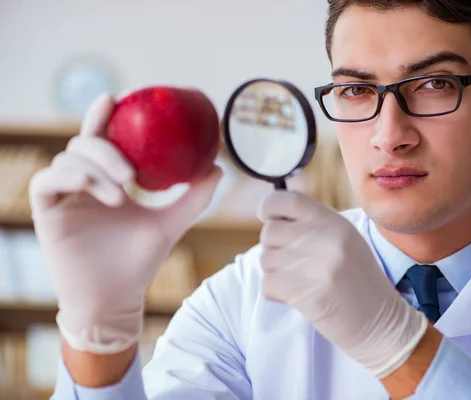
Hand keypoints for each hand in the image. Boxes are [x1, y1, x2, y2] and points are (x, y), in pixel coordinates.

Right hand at [29, 94, 221, 353]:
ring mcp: (63, 198)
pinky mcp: (46, 214)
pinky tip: (99, 194)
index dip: (104, 115)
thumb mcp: (171, 223)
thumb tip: (218, 167)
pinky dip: (72, 179)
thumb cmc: (140, 262)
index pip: (101, 138)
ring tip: (122, 196)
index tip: (119, 98)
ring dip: (96, 170)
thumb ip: (194, 196)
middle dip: (106, 149)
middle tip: (132, 174)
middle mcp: (82, 184)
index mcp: (106, 180)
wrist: (117, 299)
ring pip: (67, 161)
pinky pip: (47, 182)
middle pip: (83, 144)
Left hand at [258, 191, 427, 377]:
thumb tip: (272, 218)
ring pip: (266, 259)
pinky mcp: (306, 292)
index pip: (289, 199)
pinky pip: (268, 284)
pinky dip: (276, 294)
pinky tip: (299, 297)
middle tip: (294, 265)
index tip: (265, 217)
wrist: (382, 323)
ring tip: (303, 282)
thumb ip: (314, 225)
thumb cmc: (359, 282)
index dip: (269, 206)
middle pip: (270, 232)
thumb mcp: (345, 241)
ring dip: (276, 273)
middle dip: (274, 249)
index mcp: (335, 222)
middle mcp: (326, 238)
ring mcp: (316, 264)